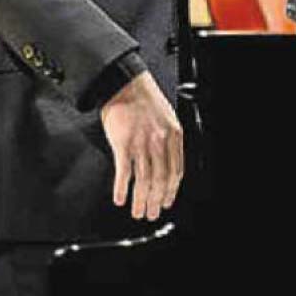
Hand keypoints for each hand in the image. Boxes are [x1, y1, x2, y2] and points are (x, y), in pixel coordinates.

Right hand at [100, 71, 182, 220]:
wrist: (124, 82)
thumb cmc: (143, 96)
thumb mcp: (166, 116)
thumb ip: (167, 139)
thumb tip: (167, 161)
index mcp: (173, 135)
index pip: (176, 171)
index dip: (170, 190)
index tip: (166, 200)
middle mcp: (159, 141)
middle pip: (160, 180)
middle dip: (156, 201)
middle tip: (151, 213)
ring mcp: (141, 144)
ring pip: (143, 181)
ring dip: (140, 200)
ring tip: (137, 212)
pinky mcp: (122, 144)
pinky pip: (124, 173)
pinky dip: (122, 188)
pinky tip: (120, 198)